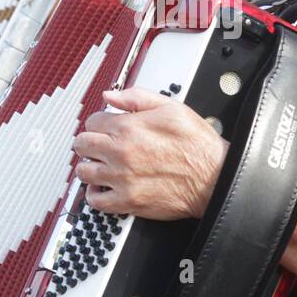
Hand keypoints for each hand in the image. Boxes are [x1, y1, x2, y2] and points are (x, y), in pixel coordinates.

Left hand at [74, 87, 228, 219]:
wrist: (214, 178)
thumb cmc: (198, 145)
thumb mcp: (171, 108)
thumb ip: (137, 97)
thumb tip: (112, 95)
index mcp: (128, 128)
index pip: (92, 121)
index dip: (99, 122)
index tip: (106, 127)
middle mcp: (120, 153)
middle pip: (82, 145)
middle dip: (88, 142)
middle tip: (98, 145)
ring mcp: (121, 179)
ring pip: (83, 172)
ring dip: (89, 166)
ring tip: (100, 165)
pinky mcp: (127, 202)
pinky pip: (95, 201)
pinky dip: (94, 194)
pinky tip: (103, 187)